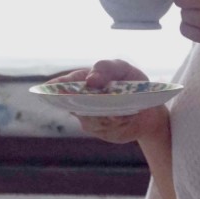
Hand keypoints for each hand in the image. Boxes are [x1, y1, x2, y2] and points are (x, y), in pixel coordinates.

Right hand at [48, 60, 165, 144]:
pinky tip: (123, 117)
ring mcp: (90, 118)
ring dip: (103, 114)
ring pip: (90, 117)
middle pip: (74, 103)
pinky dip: (115, 122)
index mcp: (83, 81)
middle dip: (81, 102)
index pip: (64, 83)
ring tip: (116, 112)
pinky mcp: (101, 131)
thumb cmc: (131, 83)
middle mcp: (82, 101)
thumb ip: (105, 68)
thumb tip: (90, 80)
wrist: (149, 108)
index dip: (55, 87)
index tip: (50, 88)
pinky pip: (104, 127)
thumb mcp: (121, 68)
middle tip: (87, 100)